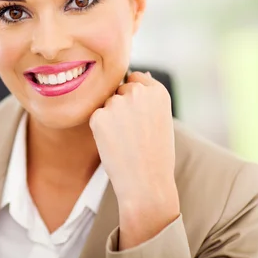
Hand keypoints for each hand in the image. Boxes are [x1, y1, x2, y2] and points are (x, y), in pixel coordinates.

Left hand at [89, 71, 179, 249]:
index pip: (136, 78)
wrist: (146, 183)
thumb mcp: (162, 119)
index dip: (134, 98)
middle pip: (118, 90)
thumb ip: (150, 96)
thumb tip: (142, 74)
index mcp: (157, 91)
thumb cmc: (156, 154)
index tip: (140, 117)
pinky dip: (100, 130)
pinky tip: (114, 144)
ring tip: (126, 141)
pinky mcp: (98, 116)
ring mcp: (117, 103)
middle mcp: (137, 92)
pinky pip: (96, 117)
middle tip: (132, 134)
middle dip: (121, 107)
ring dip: (110, 118)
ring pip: (106, 104)